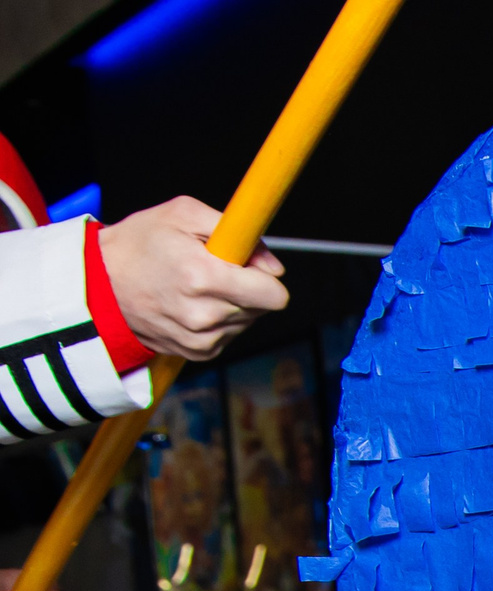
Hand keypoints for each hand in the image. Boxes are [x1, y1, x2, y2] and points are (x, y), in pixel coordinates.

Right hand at [95, 197, 288, 362]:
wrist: (96, 284)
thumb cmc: (138, 243)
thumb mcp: (182, 214)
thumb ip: (237, 231)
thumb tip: (274, 265)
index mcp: (203, 276)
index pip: (274, 295)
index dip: (266, 276)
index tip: (247, 264)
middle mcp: (204, 314)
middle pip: (262, 307)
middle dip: (247, 286)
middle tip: (212, 269)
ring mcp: (200, 337)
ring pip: (247, 321)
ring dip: (232, 303)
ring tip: (195, 286)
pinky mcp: (197, 352)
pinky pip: (229, 334)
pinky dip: (218, 319)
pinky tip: (190, 303)